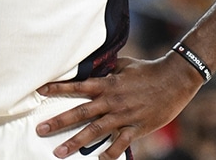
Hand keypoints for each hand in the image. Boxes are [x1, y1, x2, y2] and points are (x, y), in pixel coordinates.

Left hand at [35, 54, 203, 158]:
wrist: (175, 79)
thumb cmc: (148, 70)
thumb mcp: (124, 65)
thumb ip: (107, 70)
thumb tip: (92, 69)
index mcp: (108, 84)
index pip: (78, 86)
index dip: (58, 88)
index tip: (40, 90)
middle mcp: (112, 100)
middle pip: (81, 112)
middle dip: (59, 121)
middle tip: (40, 130)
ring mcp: (124, 115)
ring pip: (95, 130)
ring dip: (76, 142)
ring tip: (59, 152)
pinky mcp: (137, 127)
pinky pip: (120, 143)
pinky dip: (109, 153)